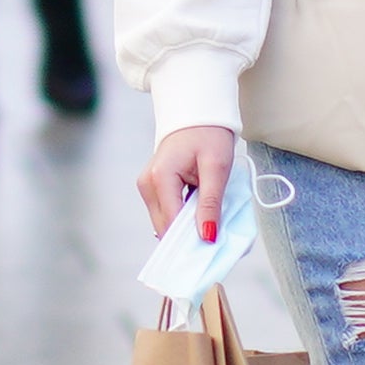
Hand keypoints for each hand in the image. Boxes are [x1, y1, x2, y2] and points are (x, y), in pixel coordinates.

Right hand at [137, 120, 240, 243]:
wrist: (198, 114)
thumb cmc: (208, 134)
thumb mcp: (217, 168)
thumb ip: (210, 203)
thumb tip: (207, 236)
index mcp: (160, 178)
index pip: (171, 223)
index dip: (190, 240)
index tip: (210, 250)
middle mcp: (147, 184)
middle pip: (165, 226)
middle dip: (188, 236)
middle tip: (215, 237)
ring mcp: (148, 186)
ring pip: (166, 222)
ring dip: (187, 227)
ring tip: (209, 219)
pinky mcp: (153, 188)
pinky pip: (167, 212)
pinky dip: (184, 217)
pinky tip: (200, 212)